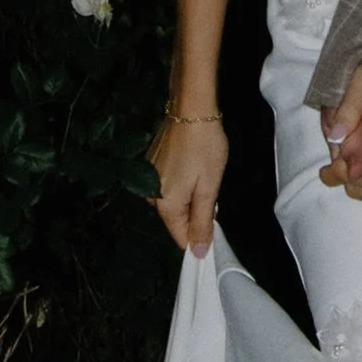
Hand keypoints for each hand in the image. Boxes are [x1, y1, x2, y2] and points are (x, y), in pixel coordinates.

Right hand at [150, 108, 227, 256]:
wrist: (191, 110)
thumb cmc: (205, 148)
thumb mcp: (209, 188)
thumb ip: (202, 222)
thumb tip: (199, 252)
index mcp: (165, 205)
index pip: (180, 237)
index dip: (199, 234)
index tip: (213, 217)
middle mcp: (151, 196)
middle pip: (177, 219)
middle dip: (195, 211)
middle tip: (210, 187)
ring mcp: (149, 179)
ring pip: (174, 201)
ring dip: (189, 195)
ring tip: (202, 174)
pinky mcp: (150, 165)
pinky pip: (168, 185)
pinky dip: (181, 181)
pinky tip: (192, 165)